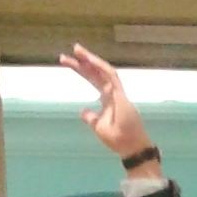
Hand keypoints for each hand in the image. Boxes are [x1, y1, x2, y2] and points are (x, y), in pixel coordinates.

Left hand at [60, 44, 154, 166]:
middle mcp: (112, 92)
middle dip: (82, 62)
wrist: (130, 147)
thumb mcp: (98, 127)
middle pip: (96, 73)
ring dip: (90, 59)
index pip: (93, 80)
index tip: (67, 61)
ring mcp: (117, 92)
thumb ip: (91, 117)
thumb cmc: (117, 139)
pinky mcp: (121, 94)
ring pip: (103, 71)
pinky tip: (90, 59)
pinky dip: (101, 66)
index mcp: (107, 99)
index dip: (81, 70)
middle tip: (66, 54)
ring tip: (76, 50)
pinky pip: (111, 76)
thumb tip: (82, 111)